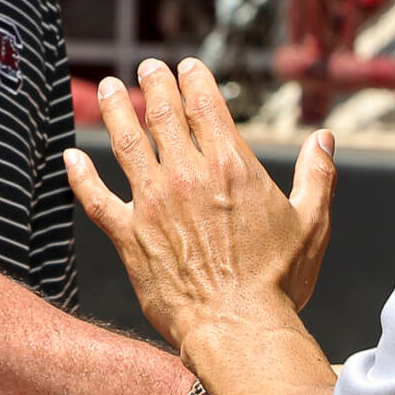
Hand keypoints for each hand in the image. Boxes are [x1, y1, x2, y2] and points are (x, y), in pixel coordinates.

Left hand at [64, 57, 336, 356]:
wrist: (238, 328)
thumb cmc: (280, 281)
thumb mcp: (312, 223)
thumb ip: (317, 176)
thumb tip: (324, 138)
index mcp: (231, 167)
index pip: (205, 107)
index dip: (194, 81)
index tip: (187, 66)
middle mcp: (187, 176)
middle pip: (162, 114)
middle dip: (154, 85)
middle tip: (147, 67)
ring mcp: (153, 204)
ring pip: (126, 143)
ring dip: (115, 112)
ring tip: (109, 89)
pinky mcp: (129, 235)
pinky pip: (96, 198)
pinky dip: (81, 176)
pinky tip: (70, 157)